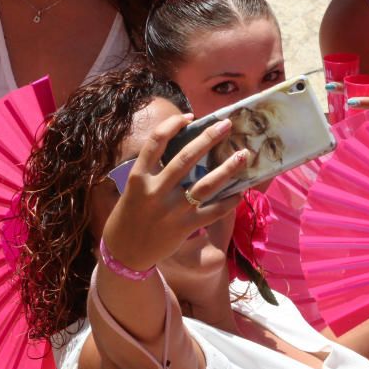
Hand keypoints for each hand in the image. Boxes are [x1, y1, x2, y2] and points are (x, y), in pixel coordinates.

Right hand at [102, 114, 245, 270]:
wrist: (124, 252)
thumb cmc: (132, 213)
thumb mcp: (135, 187)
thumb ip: (156, 171)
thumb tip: (189, 149)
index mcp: (139, 176)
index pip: (156, 142)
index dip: (173, 125)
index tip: (190, 117)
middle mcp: (156, 190)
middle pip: (186, 158)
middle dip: (209, 138)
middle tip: (227, 124)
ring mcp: (172, 210)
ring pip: (205, 185)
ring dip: (227, 168)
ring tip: (243, 155)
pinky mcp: (185, 227)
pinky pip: (214, 211)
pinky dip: (229, 201)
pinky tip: (241, 191)